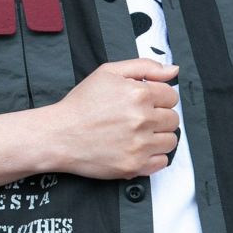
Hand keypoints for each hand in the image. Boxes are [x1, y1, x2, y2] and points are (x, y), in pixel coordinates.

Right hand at [51, 58, 179, 179]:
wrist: (59, 135)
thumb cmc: (81, 104)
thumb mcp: (108, 72)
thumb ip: (144, 66)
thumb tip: (173, 70)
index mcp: (139, 94)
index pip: (171, 96)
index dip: (159, 98)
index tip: (145, 103)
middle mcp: (142, 119)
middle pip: (173, 119)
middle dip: (160, 117)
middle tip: (140, 119)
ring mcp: (139, 145)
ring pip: (171, 141)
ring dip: (159, 137)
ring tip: (139, 135)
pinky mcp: (134, 165)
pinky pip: (162, 162)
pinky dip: (154, 157)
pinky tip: (138, 149)